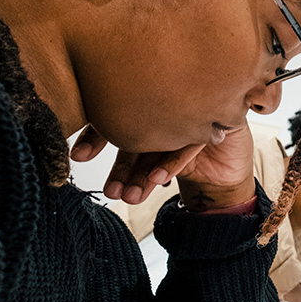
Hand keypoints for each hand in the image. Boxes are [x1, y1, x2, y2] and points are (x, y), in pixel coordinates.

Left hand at [72, 122, 254, 208]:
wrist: (224, 181)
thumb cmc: (182, 167)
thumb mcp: (148, 162)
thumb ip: (126, 155)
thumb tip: (76, 158)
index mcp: (152, 108)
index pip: (118, 115)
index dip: (95, 136)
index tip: (78, 157)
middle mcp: (173, 105)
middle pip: (140, 127)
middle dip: (121, 164)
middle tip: (110, 188)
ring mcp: (198, 111)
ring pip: (164, 139)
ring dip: (143, 171)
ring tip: (129, 196)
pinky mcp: (220, 123)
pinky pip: (190, 144)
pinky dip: (171, 163)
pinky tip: (158, 180)